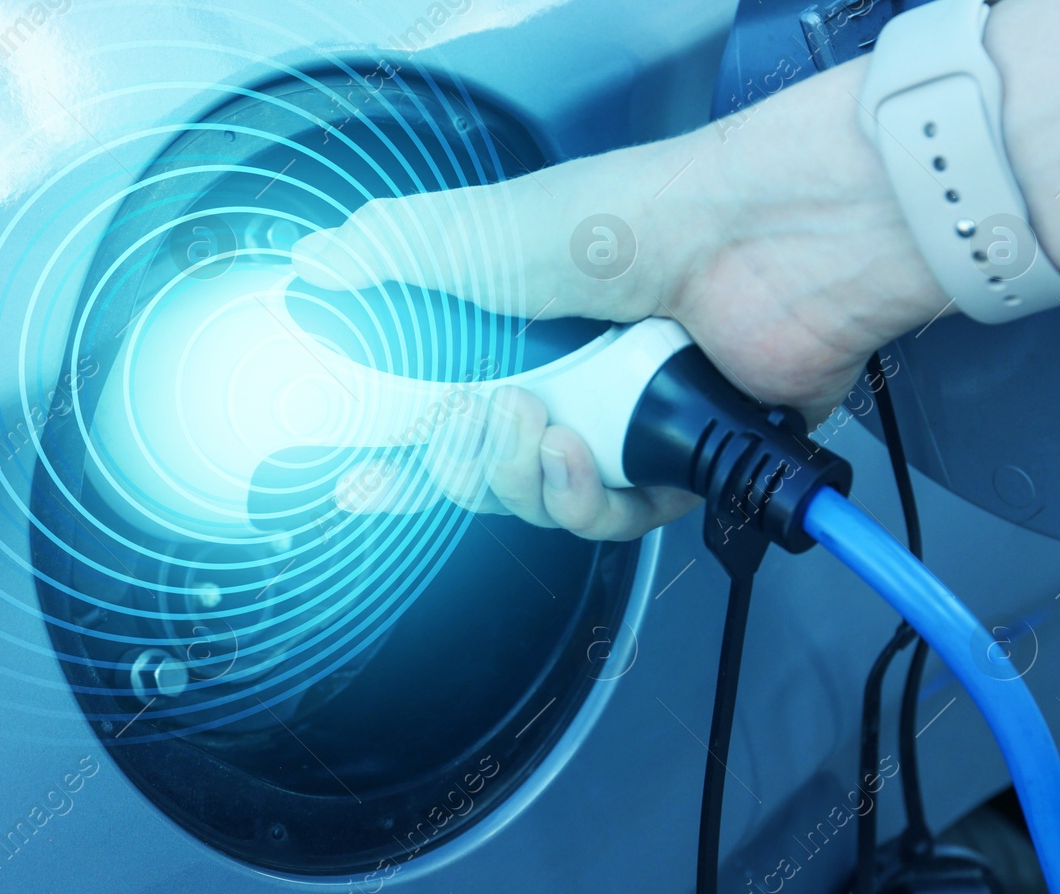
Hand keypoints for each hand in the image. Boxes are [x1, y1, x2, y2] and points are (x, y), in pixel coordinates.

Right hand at [293, 56, 951, 539]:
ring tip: (537, 430)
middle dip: (458, 464)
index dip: (395, 454)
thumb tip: (312, 267)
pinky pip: (616, 521)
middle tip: (472, 418)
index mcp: (508, 332)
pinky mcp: (676, 459)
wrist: (747, 242)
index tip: (359, 481)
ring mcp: (618, 421)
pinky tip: (583, 458)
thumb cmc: (620, 224)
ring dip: (519, 481)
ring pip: (542, 504)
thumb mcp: (477, 232)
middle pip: (480, 472)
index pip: (433, 409)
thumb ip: (389, 252)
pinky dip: (590, 500)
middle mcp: (561, 380)